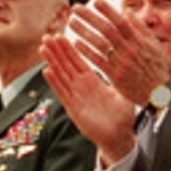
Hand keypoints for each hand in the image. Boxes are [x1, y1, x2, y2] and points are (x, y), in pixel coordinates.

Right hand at [41, 34, 136, 162]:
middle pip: (67, 66)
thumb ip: (120, 77)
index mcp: (93, 82)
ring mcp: (77, 98)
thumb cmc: (122, 115)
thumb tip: (127, 61)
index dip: (70, 49)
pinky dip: (55, 82)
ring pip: (62, 76)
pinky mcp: (74, 109)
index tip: (61, 34)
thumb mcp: (122, 92)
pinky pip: (63, 93)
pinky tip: (47, 71)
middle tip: (47, 35)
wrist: (120, 136)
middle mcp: (82, 88)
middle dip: (57, 51)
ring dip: (52, 62)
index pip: (79, 61)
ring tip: (43, 48)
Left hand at [68, 0, 170, 106]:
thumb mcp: (154, 45)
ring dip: (83, 31)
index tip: (96, 1)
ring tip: (72, 23)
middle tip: (76, 8)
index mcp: (139, 41)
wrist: (157, 93)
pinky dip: (86, 51)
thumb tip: (127, 12)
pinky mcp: (114, 75)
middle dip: (90, 17)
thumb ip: (141, 28)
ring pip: (99, 43)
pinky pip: (97, 60)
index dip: (108, 11)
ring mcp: (121, 62)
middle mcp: (129, 49)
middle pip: (106, 29)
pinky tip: (75, 43)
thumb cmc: (156, 68)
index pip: (121, 22)